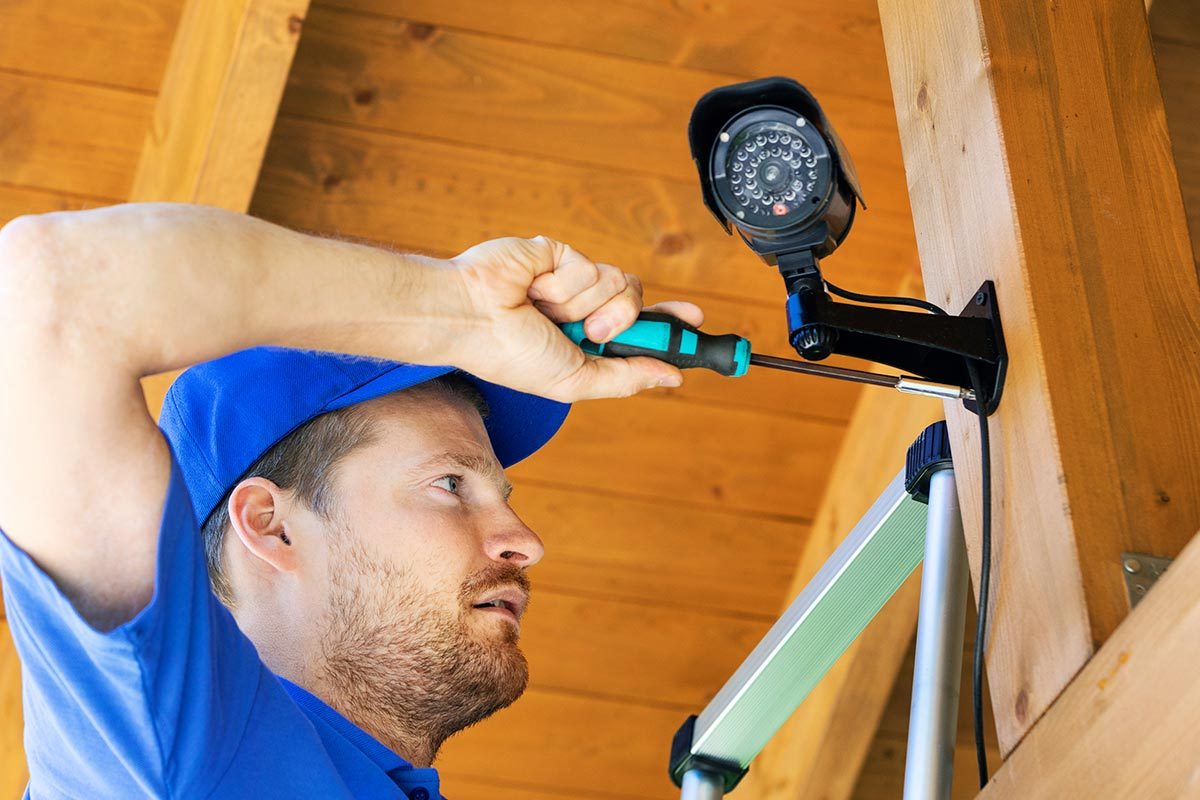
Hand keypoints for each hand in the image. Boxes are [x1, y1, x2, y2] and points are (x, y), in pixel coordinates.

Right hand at [445, 235, 703, 401]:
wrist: (470, 316)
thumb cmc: (510, 354)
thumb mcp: (573, 380)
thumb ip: (624, 378)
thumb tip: (671, 377)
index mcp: (588, 342)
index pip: (641, 330)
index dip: (671, 326)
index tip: (696, 323)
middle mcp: (586, 309)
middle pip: (639, 306)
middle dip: (632, 321)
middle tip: (596, 331)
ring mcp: (576, 279)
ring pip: (621, 288)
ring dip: (583, 309)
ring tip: (545, 312)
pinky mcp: (564, 253)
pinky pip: (593, 269)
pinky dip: (564, 287)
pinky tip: (535, 289)